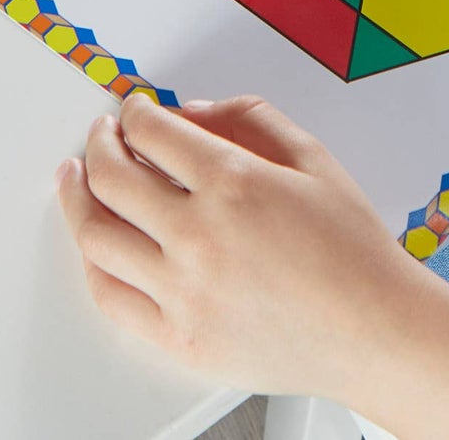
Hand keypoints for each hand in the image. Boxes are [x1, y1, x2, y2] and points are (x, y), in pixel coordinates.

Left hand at [56, 93, 427, 397]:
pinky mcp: (178, 338)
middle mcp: (199, 235)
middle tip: (101, 134)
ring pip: (97, 236)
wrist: (373, 329)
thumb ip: (250, 120)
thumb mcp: (312, 158)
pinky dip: (92, 262)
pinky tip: (93, 243)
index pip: (153, 133)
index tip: (134, 110)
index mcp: (234, 183)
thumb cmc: (351, 249)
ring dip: (77, 196)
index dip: (134, 113)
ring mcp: (182, 291)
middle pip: (112, 177)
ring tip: (75, 179)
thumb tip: (191, 112)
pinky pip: (111, 296)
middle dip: (99, 143)